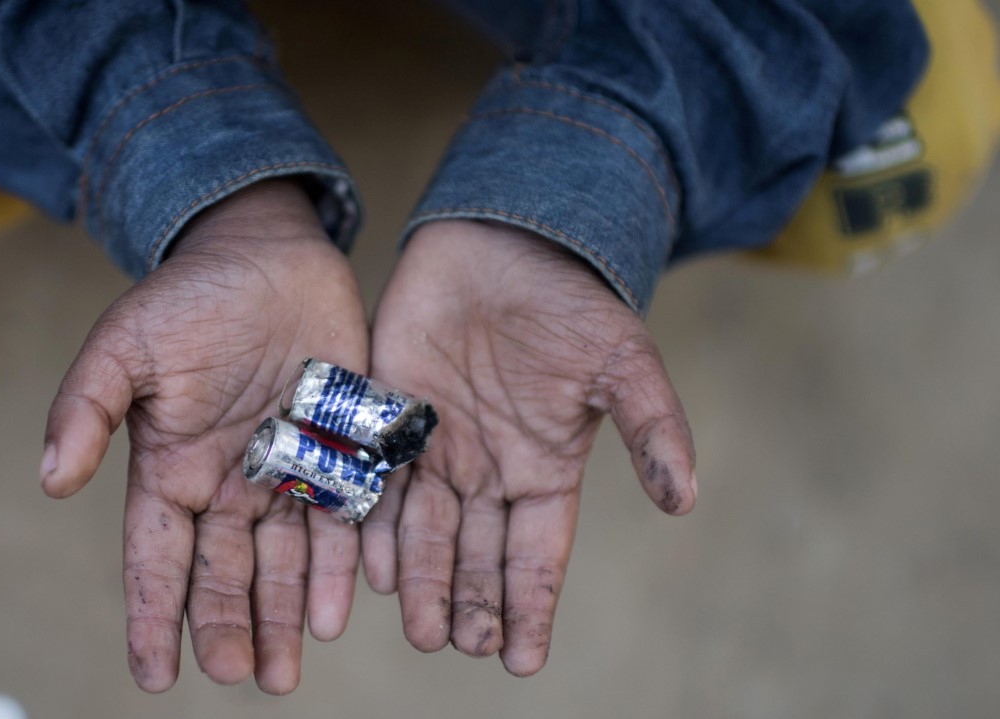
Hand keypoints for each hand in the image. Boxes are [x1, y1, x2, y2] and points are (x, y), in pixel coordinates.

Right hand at [39, 181, 367, 693]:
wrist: (269, 254)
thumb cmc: (190, 297)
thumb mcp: (126, 344)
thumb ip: (87, 408)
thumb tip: (50, 479)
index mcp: (172, 470)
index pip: (156, 559)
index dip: (152, 616)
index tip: (153, 675)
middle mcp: (229, 486)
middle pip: (224, 576)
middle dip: (227, 629)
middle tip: (238, 677)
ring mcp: (288, 474)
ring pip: (284, 565)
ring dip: (283, 619)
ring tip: (283, 673)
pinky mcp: (342, 455)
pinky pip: (342, 523)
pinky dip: (339, 568)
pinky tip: (337, 610)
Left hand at [365, 220, 695, 674]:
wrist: (504, 240)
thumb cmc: (569, 301)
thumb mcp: (623, 362)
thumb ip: (651, 429)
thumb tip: (686, 500)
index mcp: (543, 470)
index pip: (536, 557)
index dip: (530, 607)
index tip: (522, 663)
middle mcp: (487, 473)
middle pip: (474, 556)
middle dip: (469, 605)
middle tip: (458, 647)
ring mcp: (435, 449)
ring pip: (424, 533)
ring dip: (420, 582)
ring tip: (419, 629)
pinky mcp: (389, 418)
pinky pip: (378, 485)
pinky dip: (375, 527)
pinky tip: (371, 568)